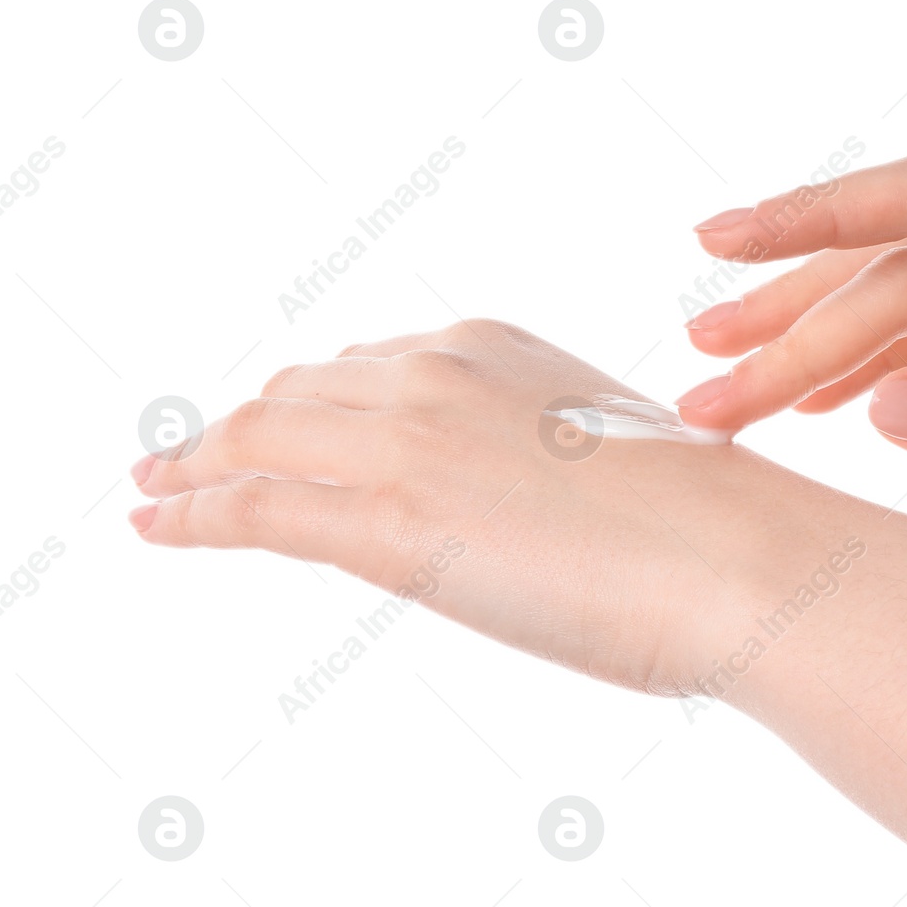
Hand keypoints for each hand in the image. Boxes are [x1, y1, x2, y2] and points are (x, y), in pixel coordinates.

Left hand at [129, 320, 865, 696]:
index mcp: (496, 347)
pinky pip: (257, 508)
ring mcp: (407, 440)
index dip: (310, 399)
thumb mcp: (612, 462)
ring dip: (196, 466)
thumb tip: (520, 508)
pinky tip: (158, 526)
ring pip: (260, 439)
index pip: (369, 367)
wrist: (749, 559)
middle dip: (239, 425)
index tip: (282, 423)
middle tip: (195, 457)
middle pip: (298, 393)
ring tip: (160, 492)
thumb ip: (543, 464)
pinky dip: (195, 513)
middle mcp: (435, 371)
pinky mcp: (389, 521)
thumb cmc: (714, 530)